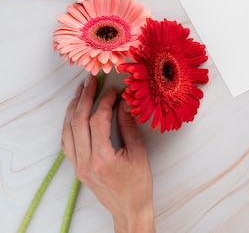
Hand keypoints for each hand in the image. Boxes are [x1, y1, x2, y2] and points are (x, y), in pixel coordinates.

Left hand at [62, 75, 154, 232]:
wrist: (129, 210)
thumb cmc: (138, 185)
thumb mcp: (138, 152)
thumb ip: (128, 125)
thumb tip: (123, 103)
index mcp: (103, 159)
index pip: (98, 120)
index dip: (105, 101)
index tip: (113, 90)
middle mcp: (86, 162)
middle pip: (78, 122)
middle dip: (84, 98)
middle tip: (91, 81)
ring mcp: (78, 166)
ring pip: (68, 131)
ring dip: (73, 108)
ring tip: (80, 92)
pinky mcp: (77, 168)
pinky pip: (66, 142)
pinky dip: (68, 124)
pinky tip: (74, 113)